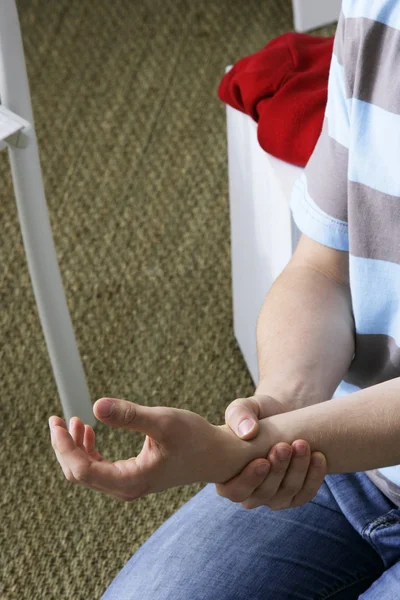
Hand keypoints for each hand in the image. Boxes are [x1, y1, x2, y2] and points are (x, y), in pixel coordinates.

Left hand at [48, 397, 249, 501]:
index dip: (64, 446)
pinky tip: (89, 430)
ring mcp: (127, 485)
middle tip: (56, 419)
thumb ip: (130, 415)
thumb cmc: (195, 437)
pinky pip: (98, 469)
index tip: (57, 422)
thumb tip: (95, 405)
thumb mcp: (163, 421)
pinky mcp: (131, 477)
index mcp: (131, 480)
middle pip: (79, 473)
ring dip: (75, 448)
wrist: (216, 455)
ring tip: (72, 421)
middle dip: (64, 446)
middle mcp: (126, 489)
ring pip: (86, 472)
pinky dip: (88, 450)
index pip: (82, 470)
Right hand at [215, 394, 326, 509]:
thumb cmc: (255, 415)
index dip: (249, 480)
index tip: (263, 460)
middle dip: (277, 471)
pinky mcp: (294, 495)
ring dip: (297, 470)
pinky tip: (318, 456)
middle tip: (285, 446)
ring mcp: (272, 497)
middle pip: (264, 493)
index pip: (234, 491)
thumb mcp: (242, 408)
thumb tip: (248, 432)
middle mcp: (248, 493)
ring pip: (286, 493)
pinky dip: (314, 477)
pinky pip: (305, 494)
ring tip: (302, 445)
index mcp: (227, 477)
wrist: (280, 416)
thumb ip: (238, 415)